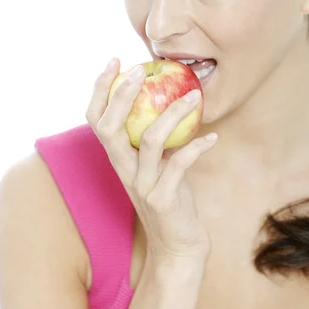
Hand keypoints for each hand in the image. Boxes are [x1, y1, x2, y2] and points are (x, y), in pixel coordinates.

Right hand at [85, 58, 217, 263]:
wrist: (177, 247)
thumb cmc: (170, 199)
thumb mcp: (156, 167)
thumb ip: (154, 140)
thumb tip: (169, 100)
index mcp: (119, 159)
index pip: (96, 120)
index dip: (100, 90)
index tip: (115, 61)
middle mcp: (124, 170)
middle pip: (110, 128)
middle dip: (123, 95)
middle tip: (140, 70)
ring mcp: (143, 186)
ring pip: (151, 141)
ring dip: (173, 113)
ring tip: (195, 95)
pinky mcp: (164, 200)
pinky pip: (180, 165)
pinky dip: (198, 147)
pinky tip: (213, 138)